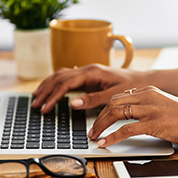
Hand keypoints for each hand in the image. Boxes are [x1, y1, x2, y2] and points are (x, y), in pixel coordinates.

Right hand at [31, 64, 147, 112]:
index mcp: (92, 72)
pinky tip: (51, 87)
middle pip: (59, 77)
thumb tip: (72, 103)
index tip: (45, 108)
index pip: (65, 83)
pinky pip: (68, 76)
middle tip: (35, 104)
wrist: (143, 80)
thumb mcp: (113, 95)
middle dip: (45, 91)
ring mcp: (87, 71)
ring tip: (37, 96)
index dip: (53, 96)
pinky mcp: (89, 76)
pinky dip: (56, 82)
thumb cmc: (131, 87)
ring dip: (48, 85)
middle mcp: (87, 69)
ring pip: (61, 75)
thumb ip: (93, 99)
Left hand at [88, 86, 177, 147]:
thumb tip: (129, 115)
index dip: (104, 109)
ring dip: (101, 126)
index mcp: (148, 90)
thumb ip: (146, 106)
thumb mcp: (163, 104)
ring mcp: (150, 109)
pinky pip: (126, 129)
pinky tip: (106, 142)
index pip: (118, 97)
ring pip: (116, 113)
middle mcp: (147, 96)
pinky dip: (112, 136)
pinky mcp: (154, 123)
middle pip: (113, 103)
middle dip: (99, 117)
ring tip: (95, 136)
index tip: (98, 119)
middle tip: (92, 129)